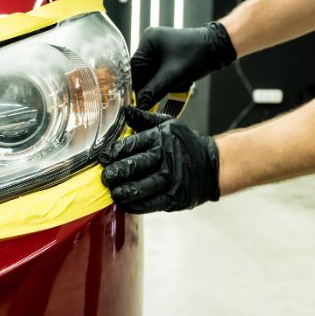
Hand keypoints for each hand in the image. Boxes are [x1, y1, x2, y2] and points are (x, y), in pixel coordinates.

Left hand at [100, 106, 220, 213]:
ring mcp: (171, 179)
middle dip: (116, 173)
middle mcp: (165, 158)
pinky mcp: (175, 196)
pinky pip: (152, 203)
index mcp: (160, 138)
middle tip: (105, 177)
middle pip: (135, 166)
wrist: (211, 164)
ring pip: (142, 186)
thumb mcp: (167, 124)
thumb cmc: (185, 144)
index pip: (132, 145)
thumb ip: (143, 119)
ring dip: (124, 191)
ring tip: (113, 192)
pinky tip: (126, 203)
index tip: (103, 158)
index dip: (114, 152)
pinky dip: (137, 205)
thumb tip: (124, 110)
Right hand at [131, 22, 236, 109]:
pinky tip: (165, 89)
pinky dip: (160, 82)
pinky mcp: (166, 55)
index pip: (133, 68)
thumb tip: (139, 106)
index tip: (134, 103)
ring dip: (153, 86)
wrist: (219, 48)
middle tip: (146, 104)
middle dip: (145, 87)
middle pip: (140, 72)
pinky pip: (157, 72)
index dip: (134, 87)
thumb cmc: (198, 55)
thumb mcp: (172, 76)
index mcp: (148, 40)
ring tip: (157, 97)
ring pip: (148, 74)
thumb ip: (153, 92)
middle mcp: (150, 43)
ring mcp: (158, 49)